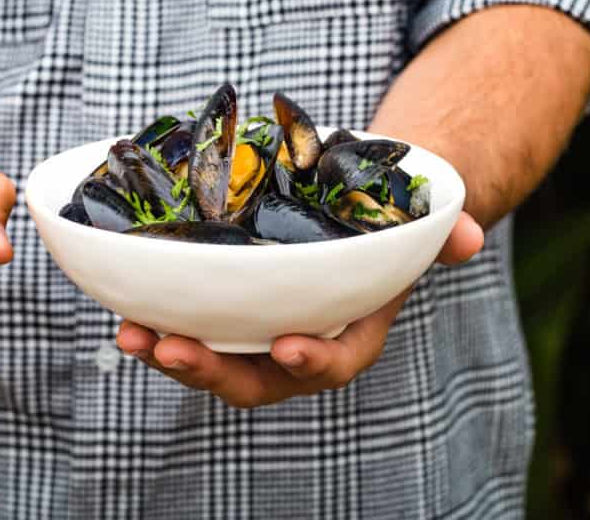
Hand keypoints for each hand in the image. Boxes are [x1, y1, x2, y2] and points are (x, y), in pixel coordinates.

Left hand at [116, 213, 483, 407]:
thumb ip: (442, 231)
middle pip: (254, 377)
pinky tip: (122, 307)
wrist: (345, 211)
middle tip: (169, 348)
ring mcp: (251, 332)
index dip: (312, 360)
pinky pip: (186, 325)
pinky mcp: (219, 312)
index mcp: (345, 333)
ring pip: (209, 359)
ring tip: (128, 334)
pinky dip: (155, 320)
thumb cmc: (381, 221)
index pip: (333, 363)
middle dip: (211, 370)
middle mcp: (293, 344)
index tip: (288, 346)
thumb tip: (468, 236)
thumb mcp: (416, 219)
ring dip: (167, 352)